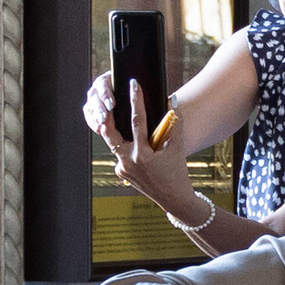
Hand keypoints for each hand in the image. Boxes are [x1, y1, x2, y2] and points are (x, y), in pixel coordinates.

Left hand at [92, 75, 198, 219]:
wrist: (174, 198)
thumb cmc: (177, 172)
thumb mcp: (177, 147)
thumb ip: (175, 124)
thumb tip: (172, 102)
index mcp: (142, 155)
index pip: (137, 121)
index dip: (136, 100)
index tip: (134, 85)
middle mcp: (128, 162)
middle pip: (111, 133)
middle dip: (107, 116)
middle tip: (107, 101)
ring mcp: (122, 169)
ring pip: (114, 144)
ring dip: (114, 131)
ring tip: (114, 117)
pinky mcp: (121, 173)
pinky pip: (119, 155)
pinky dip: (124, 146)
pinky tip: (130, 142)